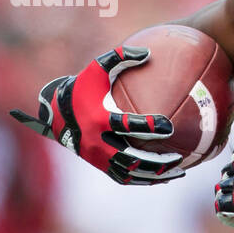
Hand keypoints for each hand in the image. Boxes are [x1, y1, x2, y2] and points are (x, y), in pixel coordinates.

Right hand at [10, 46, 183, 184]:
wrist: (55, 113)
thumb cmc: (82, 88)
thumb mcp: (96, 68)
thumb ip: (120, 57)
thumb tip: (148, 52)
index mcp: (100, 119)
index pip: (128, 125)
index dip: (149, 126)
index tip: (169, 126)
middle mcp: (98, 142)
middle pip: (131, 158)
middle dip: (156, 161)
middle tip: (178, 159)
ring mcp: (97, 157)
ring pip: (130, 173)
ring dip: (154, 176)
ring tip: (178, 172)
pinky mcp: (98, 165)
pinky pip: (123, 177)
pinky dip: (143, 179)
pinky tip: (162, 177)